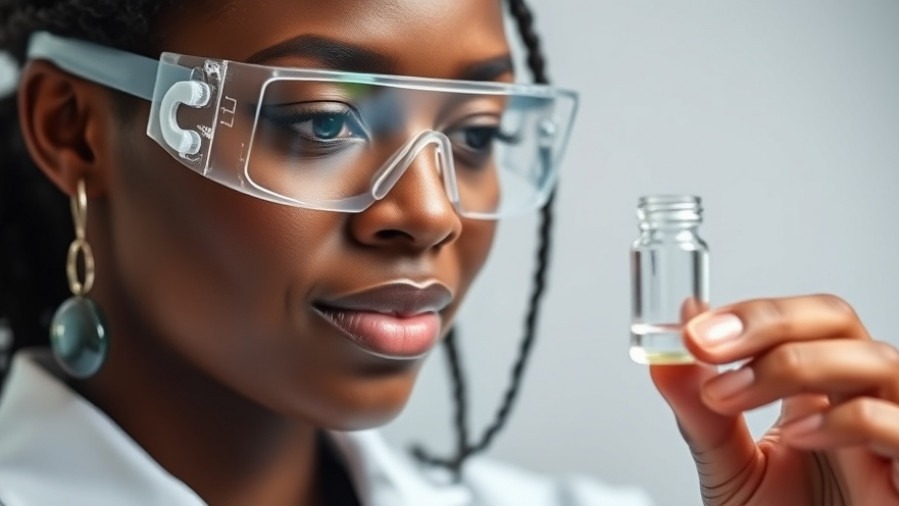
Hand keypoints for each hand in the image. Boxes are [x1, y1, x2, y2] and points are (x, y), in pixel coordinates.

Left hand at [651, 294, 898, 504]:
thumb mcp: (729, 469)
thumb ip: (699, 413)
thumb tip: (664, 358)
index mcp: (818, 390)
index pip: (799, 319)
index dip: (749, 313)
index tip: (690, 330)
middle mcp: (861, 399)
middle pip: (838, 320)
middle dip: (767, 322)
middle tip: (703, 344)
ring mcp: (894, 436)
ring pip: (877, 361)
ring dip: (793, 365)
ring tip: (728, 395)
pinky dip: (851, 421)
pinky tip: (799, 435)